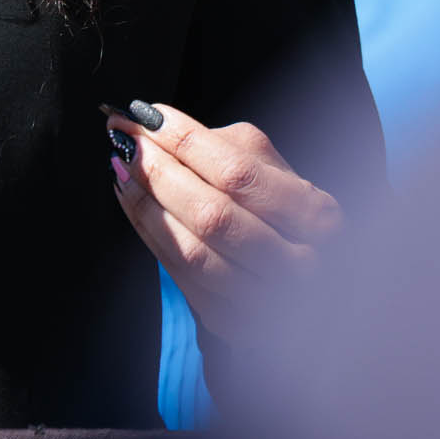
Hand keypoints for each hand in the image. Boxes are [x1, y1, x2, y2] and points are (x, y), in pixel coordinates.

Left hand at [106, 100, 340, 344]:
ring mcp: (265, 302)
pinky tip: (134, 203)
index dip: (186, 142)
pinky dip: (150, 234)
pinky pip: (181, 275)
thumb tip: (157, 124)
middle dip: (158, 172)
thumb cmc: (290, 217)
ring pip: (192, 251)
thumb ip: (230, 147)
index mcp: (317, 217)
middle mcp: (300, 266)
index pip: (239, 173)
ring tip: (122, 168)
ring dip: (145, 204)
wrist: (309, 288)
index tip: (147, 117)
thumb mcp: (280, 175)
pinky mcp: (233, 322)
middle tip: (124, 140)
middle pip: (212, 215)